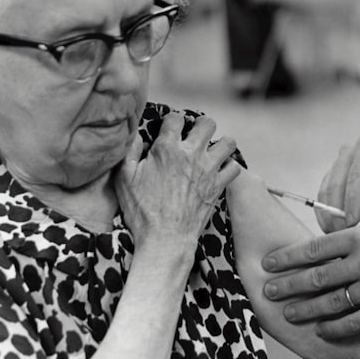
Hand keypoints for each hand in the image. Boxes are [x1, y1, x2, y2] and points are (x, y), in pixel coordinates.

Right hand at [114, 111, 241, 252]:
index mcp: (167, 149)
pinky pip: (234, 167)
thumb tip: (137, 136)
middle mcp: (191, 154)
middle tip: (194, 135)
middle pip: (207, 123)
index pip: (175, 118)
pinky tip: (219, 170)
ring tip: (211, 150)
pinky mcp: (218, 185)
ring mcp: (208, 169)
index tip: (170, 128)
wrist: (165, 240)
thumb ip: (129, 153)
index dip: (172, 121)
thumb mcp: (124, 180)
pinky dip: (229, 167)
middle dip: (200, 125)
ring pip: (227, 142)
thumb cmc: (142, 212)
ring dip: (220, 143)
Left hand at [261, 220, 359, 337]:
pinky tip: (323, 329)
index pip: (313, 247)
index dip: (287, 257)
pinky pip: (353, 322)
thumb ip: (352, 243)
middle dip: (288, 285)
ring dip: (306, 309)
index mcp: (359, 235)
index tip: (269, 263)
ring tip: (290, 313)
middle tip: (268, 291)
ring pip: (331, 302)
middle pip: (315, 276)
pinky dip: (334, 328)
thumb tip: (321, 256)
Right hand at [316, 129, 359, 231]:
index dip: (352, 200)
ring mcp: (341, 160)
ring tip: (338, 236)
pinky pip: (326, 193)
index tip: (352, 223)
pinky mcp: (336, 173)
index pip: (357, 175)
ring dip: (328, 214)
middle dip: (337, 211)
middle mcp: (351, 150)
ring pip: (327, 189)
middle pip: (337, 182)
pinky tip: (333, 228)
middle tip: (343, 236)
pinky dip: (327, 211)